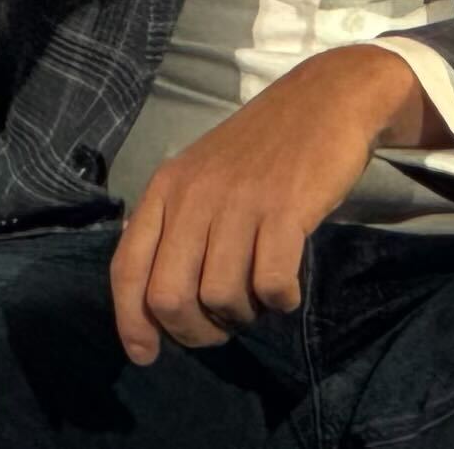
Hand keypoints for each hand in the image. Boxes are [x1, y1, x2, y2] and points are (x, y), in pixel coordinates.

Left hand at [107, 46, 431, 363]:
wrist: (326, 98)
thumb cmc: (263, 147)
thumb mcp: (202, 174)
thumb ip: (175, 224)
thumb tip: (153, 297)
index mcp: (166, 188)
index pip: (127, 269)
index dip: (131, 323)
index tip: (146, 354)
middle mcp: (193, 194)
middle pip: (168, 297)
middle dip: (193, 331)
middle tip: (221, 327)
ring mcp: (239, 201)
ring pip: (219, 296)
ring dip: (242, 315)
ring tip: (259, 298)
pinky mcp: (285, 209)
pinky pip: (270, 283)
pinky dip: (279, 301)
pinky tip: (288, 290)